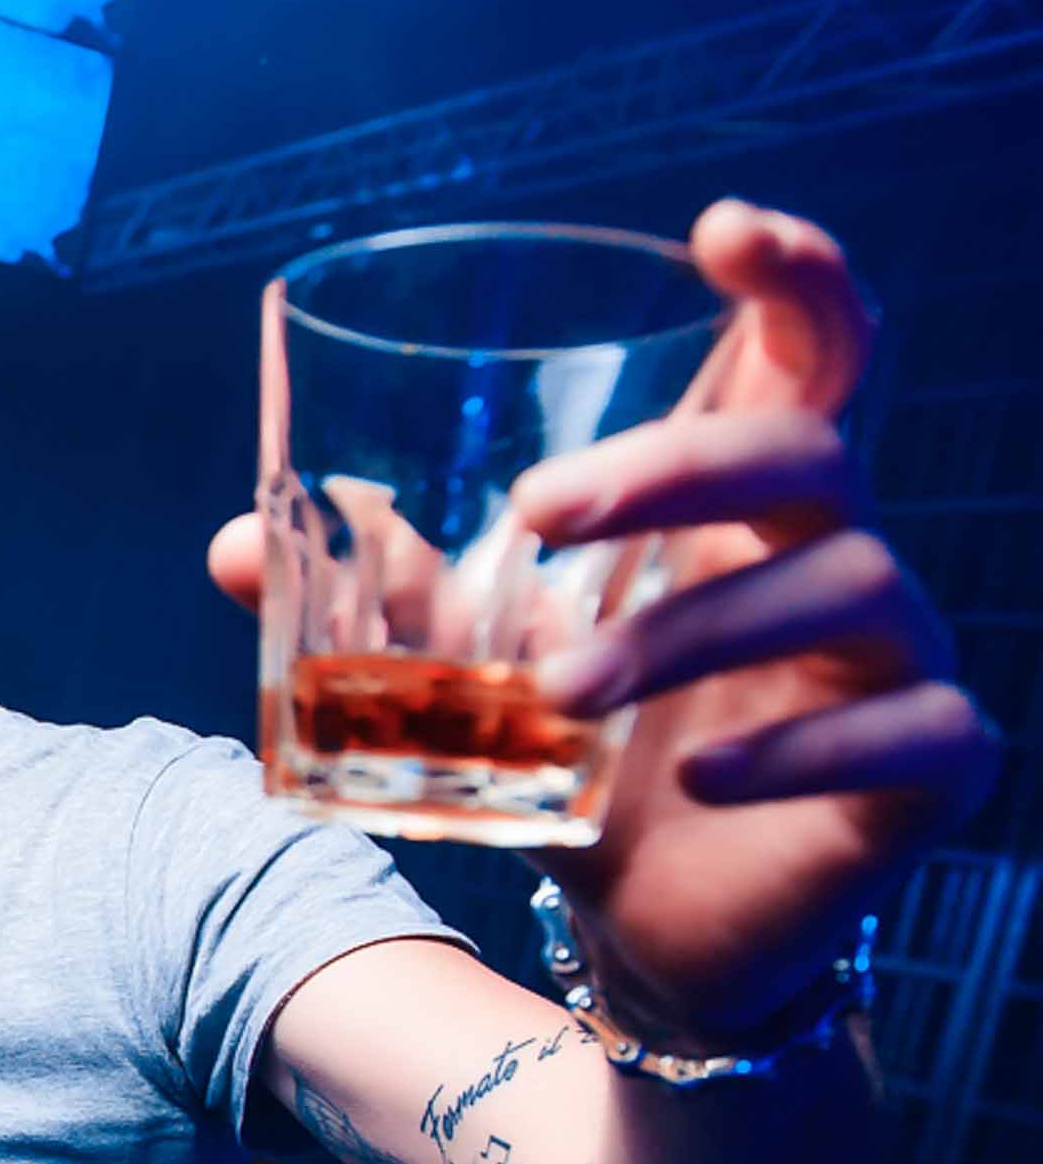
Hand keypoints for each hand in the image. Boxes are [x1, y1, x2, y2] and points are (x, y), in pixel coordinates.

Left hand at [213, 199, 999, 1041]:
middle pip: (809, 456)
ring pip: (844, 587)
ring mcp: (900, 655)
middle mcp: (838, 554)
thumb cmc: (579, 766)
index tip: (721, 229)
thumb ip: (380, 598)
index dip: (793, 278)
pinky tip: (698, 780)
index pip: (805, 357)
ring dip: (687, 631)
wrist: (655, 934)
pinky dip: (798, 752)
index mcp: (742, 508)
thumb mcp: (473, 671)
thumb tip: (233, 542)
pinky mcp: (932, 764)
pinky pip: (905, 731)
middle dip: (675, 466)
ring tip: (557, 690)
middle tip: (539, 509)